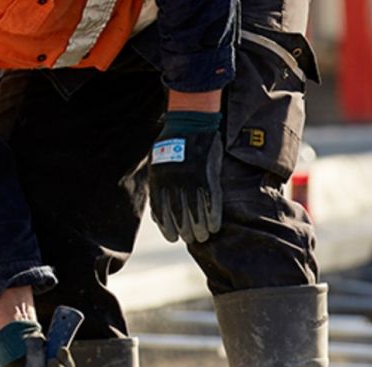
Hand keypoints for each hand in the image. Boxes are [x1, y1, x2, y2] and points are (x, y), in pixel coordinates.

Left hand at [148, 110, 222, 243]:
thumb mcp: (156, 165)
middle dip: (185, 231)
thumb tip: (156, 216)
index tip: (172, 238)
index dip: (167, 228)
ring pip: (196, 212)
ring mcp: (192, 179)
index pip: (162, 212)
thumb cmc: (170, 143)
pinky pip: (212, 201)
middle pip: (179, 215)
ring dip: (200, 228)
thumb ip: (157, 189)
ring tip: (203, 237)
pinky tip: (215, 227)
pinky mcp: (208, 175)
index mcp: (159, 181)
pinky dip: (213, 216)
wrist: (190, 121)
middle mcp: (174, 182)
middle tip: (190, 240)